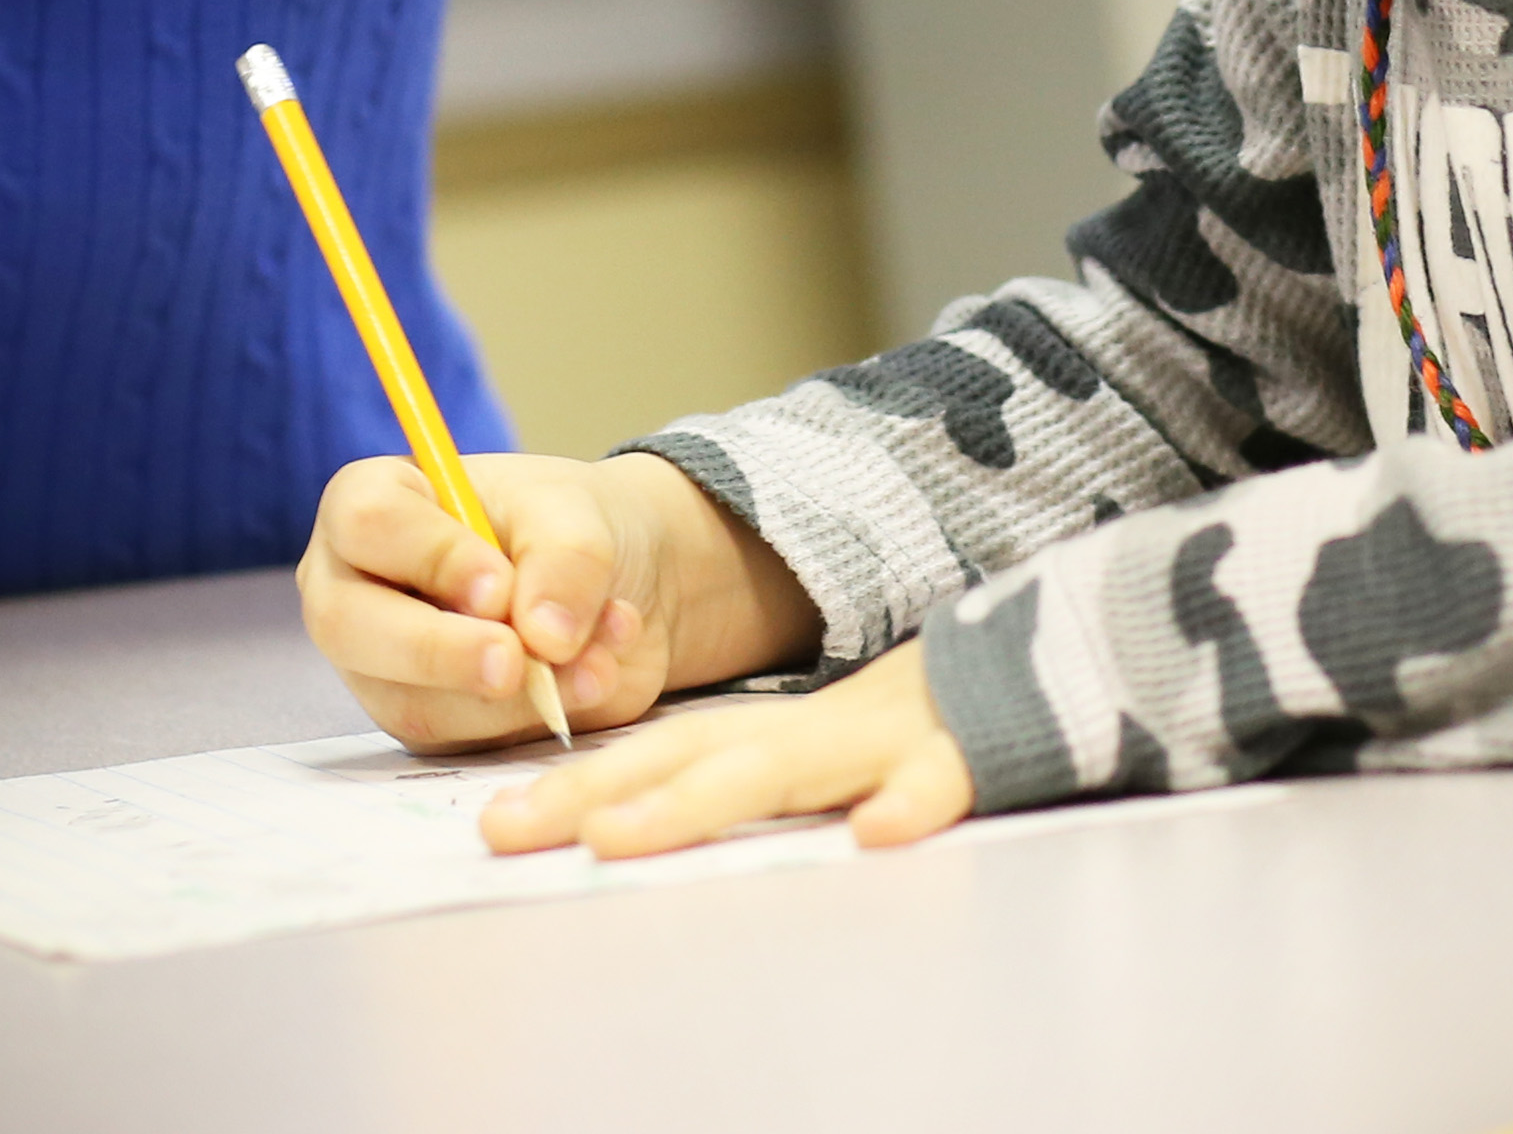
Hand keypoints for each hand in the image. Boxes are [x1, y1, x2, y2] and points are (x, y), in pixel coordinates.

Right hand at [293, 449, 815, 759]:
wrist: (628, 585)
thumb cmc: (587, 525)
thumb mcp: (588, 519)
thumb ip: (564, 562)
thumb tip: (541, 635)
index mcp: (376, 509)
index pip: (366, 523)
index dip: (423, 556)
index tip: (497, 582)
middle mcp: (363, 593)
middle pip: (359, 630)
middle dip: (442, 651)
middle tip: (521, 664)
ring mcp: (392, 669)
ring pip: (416, 701)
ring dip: (510, 695)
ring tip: (599, 663)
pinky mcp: (436, 728)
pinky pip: (469, 747)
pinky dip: (539, 725)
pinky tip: (600, 690)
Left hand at [469, 641, 973, 860]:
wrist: (1020, 675)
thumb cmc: (886, 738)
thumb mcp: (795, 754)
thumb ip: (715, 779)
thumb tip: (603, 823)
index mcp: (760, 740)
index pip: (651, 757)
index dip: (571, 786)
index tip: (492, 824)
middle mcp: (800, 740)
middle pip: (688, 762)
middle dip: (597, 796)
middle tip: (509, 830)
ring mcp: (877, 746)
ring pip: (782, 772)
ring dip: (701, 801)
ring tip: (619, 836)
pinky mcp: (957, 758)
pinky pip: (936, 781)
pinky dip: (908, 802)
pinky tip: (879, 832)